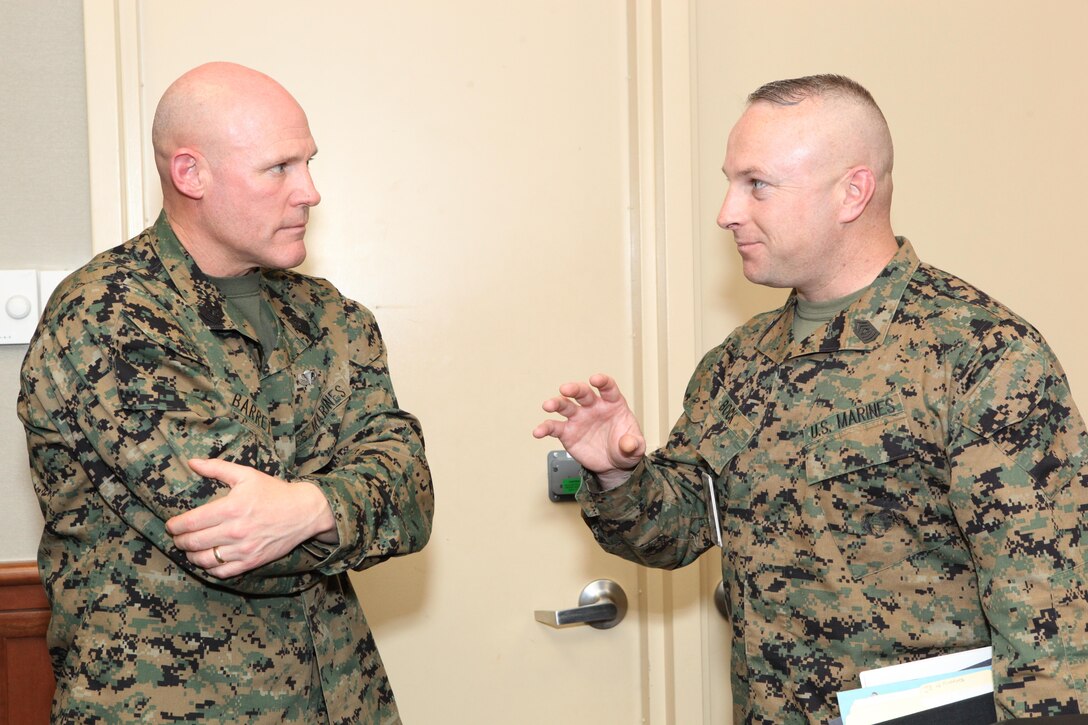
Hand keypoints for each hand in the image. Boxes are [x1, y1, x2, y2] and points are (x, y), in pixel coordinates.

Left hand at [165, 458, 336, 577]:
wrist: (303, 512)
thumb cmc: (274, 492)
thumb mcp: (246, 475)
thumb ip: (217, 468)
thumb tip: (192, 462)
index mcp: (231, 508)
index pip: (192, 522)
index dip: (176, 526)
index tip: (171, 525)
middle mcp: (235, 531)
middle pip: (194, 542)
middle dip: (180, 541)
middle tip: (177, 537)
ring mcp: (243, 549)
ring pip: (204, 560)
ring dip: (191, 556)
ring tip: (190, 549)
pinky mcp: (251, 561)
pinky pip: (222, 572)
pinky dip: (209, 568)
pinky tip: (207, 560)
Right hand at [532, 373, 644, 485]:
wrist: (613, 464)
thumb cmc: (625, 448)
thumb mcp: (635, 447)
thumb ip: (633, 444)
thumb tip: (628, 444)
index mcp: (612, 404)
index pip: (607, 388)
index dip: (602, 381)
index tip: (596, 380)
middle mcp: (593, 407)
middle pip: (582, 393)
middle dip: (574, 389)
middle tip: (566, 389)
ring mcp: (579, 418)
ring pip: (565, 405)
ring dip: (556, 403)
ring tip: (548, 405)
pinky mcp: (567, 432)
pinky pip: (554, 427)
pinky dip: (545, 428)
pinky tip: (538, 431)